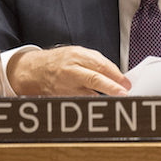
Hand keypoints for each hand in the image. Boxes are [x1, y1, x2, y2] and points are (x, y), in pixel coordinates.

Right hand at [7, 46, 131, 96]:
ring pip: (89, 95)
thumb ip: (98, 62)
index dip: (116, 75)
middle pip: (94, 79)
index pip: (101, 65)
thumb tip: (118, 76)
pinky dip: (92, 105)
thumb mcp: (78, 53)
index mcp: (77, 55)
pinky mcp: (62, 99)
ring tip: (116, 101)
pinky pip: (81, 102)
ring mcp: (65, 86)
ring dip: (104, 99)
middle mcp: (71, 71)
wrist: (34, 71)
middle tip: (124, 93)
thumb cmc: (60, 61)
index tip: (127, 84)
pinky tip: (100, 106)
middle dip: (111, 87)